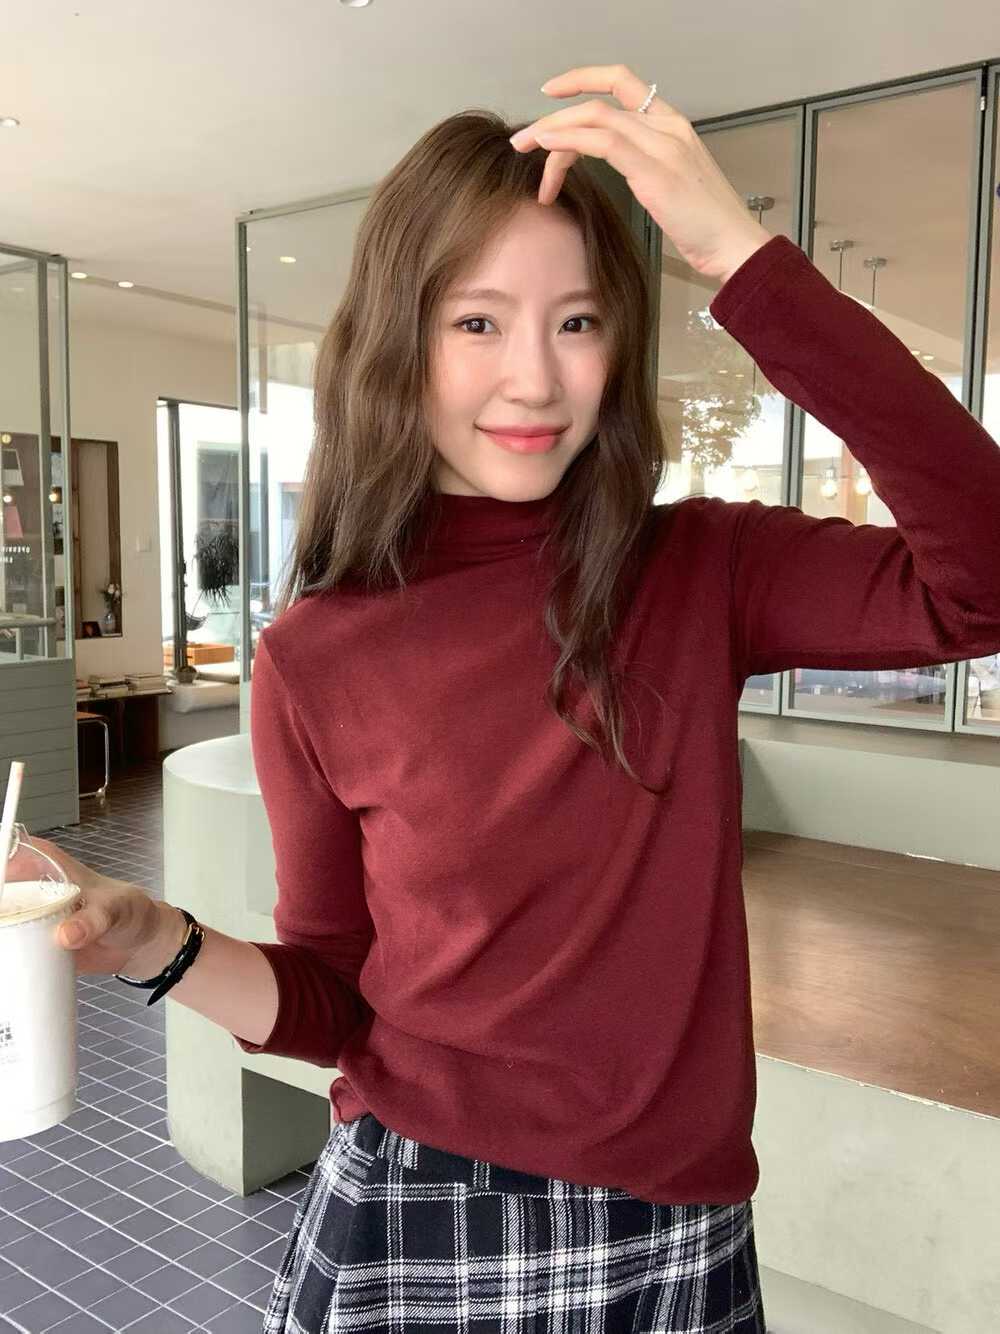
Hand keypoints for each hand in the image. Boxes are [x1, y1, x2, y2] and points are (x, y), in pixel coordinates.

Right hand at [12, 834, 167, 976]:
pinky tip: (8, 960)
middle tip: (4, 920)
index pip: (15, 851)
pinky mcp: (35, 941)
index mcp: (52, 865)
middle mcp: (36, 888)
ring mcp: (34, 915)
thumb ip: (93, 919)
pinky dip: (8, 952)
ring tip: (6, 940)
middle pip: (4, 889)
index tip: (4, 887)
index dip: (3, 862)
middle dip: (2, 905)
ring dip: (3, 929)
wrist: (139, 943)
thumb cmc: (129, 910)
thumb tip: (66, 934)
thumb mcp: (115, 908)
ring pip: (5, 917)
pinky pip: (13, 945)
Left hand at [509, 63, 772, 283]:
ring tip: (524, 148)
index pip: (625, 84)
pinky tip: (547, 150)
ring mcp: (662, 144)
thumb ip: (649, 170)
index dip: (584, 80)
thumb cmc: (707, 227)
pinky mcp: (653, 169)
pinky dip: (569, 141)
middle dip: (554, 116)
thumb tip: (623, 172)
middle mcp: (667, 126)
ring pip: (595, 118)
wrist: (735, 244)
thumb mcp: (675, 188)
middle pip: (599, 102)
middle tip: (523, 140)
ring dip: (552, 130)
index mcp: (673, 126)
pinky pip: (601, 142)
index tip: (552, 95)